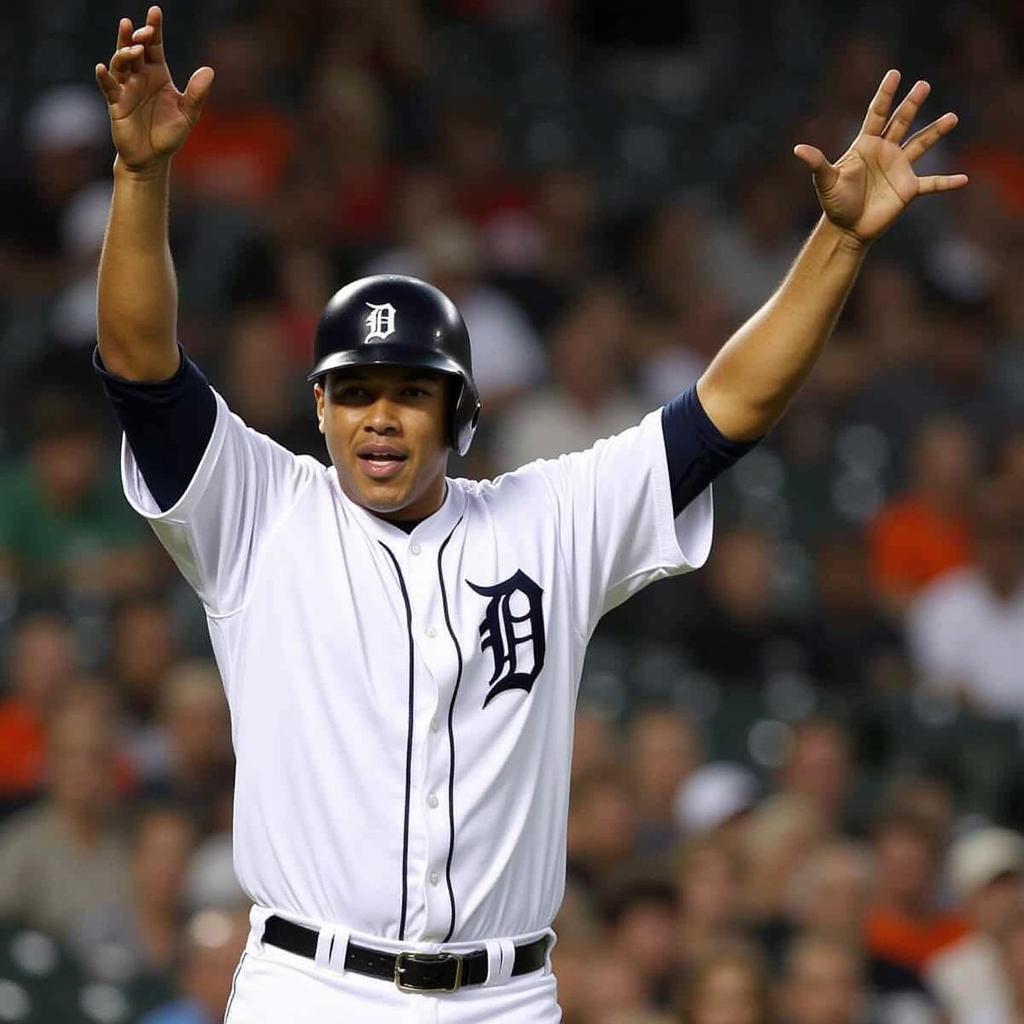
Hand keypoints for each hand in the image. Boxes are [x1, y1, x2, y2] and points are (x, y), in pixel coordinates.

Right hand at [95, 6, 213, 173]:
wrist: (153, 158)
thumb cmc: (169, 134)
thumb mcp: (189, 114)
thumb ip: (197, 93)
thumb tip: (209, 70)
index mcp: (158, 74)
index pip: (155, 46)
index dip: (154, 28)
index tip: (155, 12)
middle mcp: (140, 76)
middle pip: (135, 49)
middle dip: (137, 37)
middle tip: (142, 31)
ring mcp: (126, 88)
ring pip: (121, 63)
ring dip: (124, 53)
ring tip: (133, 48)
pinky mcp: (116, 103)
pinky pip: (108, 86)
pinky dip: (104, 77)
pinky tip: (102, 68)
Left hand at [794, 69, 967, 245]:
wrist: (847, 229)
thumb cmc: (835, 204)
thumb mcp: (825, 182)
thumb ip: (817, 163)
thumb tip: (798, 149)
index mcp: (865, 145)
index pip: (877, 114)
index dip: (885, 95)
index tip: (894, 74)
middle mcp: (885, 152)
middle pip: (901, 122)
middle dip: (912, 104)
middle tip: (923, 85)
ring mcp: (899, 169)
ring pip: (921, 144)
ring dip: (936, 132)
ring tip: (952, 117)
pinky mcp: (908, 190)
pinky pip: (932, 184)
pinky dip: (947, 182)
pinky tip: (963, 180)